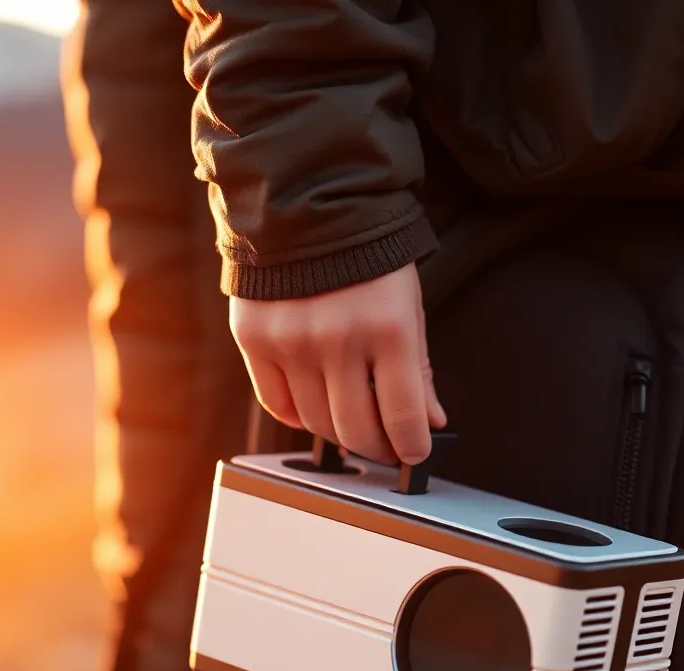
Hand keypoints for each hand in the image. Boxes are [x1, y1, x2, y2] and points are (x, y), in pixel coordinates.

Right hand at [229, 263, 447, 465]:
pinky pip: (276, 404)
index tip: (414, 453)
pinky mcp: (254, 339)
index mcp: (387, 327)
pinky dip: (298, 416)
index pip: (402, 416)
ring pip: (315, 422)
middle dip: (376, 448)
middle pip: (354, 429)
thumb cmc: (366, 254)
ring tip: (351, 422)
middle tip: (384, 446)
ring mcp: (291, 341)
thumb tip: (429, 422)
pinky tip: (314, 408)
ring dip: (337, 434)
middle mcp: (336, 338)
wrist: (304, 204)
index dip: (412, 446)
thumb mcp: (408, 304)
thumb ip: (418, 367)